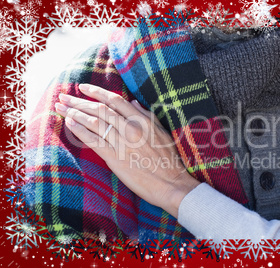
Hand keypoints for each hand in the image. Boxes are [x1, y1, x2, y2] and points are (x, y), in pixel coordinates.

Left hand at [54, 84, 199, 217]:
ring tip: (60, 108)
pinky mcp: (115, 158)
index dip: (96, 92)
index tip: (82, 87)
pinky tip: (69, 124)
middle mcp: (130, 128)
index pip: (114, 100)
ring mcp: (122, 143)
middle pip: (99, 109)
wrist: (170, 183)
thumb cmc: (168, 158)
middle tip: (63, 97)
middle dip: (78, 101)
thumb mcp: (162, 131)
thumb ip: (146, 115)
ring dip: (74, 113)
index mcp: (142, 120)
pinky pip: (93, 141)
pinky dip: (79, 131)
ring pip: (93, 122)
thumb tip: (133, 102)